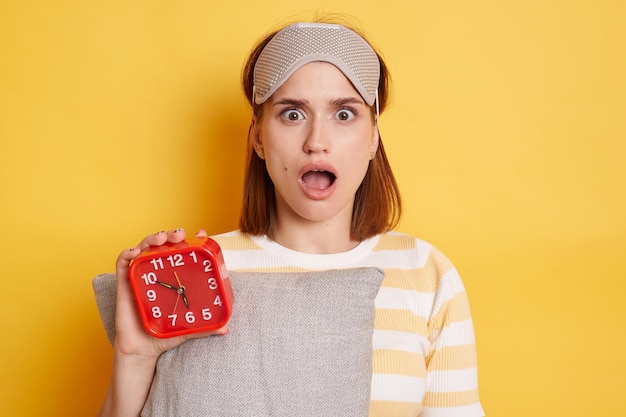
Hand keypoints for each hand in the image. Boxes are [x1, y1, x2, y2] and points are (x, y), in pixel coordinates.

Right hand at [113, 228, 225, 358]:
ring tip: (161, 238)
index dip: (191, 240)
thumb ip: (206, 327)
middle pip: (163, 245)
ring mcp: (140, 276)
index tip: (201, 234)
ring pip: (144, 248)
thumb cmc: (164, 334)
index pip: (181, 253)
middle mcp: (157, 273)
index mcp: (173, 278)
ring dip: (152, 239)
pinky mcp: (124, 284)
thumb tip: (225, 329)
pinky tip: (135, 251)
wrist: (142, 350)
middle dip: (171, 235)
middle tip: (179, 236)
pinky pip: (122, 264)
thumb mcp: (188, 328)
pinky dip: (126, 254)